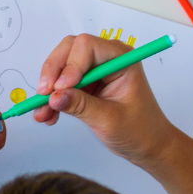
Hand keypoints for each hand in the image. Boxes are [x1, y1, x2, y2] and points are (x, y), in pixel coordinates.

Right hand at [33, 34, 178, 167]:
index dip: (70, 64)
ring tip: (43, 111)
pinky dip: (53, 96)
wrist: (149, 147)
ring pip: (61, 65)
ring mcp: (95, 68)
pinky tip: (49, 113)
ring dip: (50, 87)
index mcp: (121, 58)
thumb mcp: (110, 121)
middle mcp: (106, 57)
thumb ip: (81, 106)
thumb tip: (54, 97)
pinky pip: (63, 82)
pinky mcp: (86, 81)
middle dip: (54, 72)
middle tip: (44, 95)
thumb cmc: (141, 131)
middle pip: (69, 50)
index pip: (87, 46)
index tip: (59, 88)